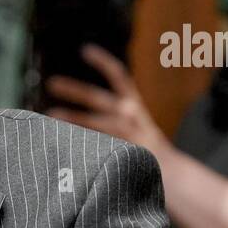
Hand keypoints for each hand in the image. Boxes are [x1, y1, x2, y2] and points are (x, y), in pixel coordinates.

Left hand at [45, 44, 170, 158]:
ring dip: (73, 118)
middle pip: (100, 98)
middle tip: (51, 83)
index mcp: (134, 107)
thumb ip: (108, 126)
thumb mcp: (133, 132)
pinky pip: (103, 148)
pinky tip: (64, 146)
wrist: (177, 177)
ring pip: (98, 123)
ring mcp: (132, 136)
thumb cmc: (148, 155)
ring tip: (50, 116)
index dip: (103, 62)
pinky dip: (83, 146)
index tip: (86, 50)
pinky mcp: (131, 155)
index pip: (119, 78)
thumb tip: (67, 120)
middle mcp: (133, 117)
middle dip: (75, 89)